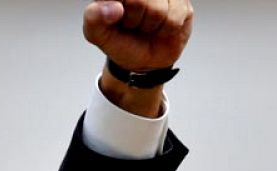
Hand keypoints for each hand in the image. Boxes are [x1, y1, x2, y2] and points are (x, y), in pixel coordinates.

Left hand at [85, 0, 192, 117]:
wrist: (146, 59)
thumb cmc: (121, 41)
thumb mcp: (98, 35)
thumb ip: (94, 19)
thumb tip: (114, 8)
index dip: (120, 10)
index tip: (118, 16)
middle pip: (138, 1)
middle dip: (134, 20)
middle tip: (133, 23)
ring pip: (158, 10)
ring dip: (151, 26)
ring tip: (147, 26)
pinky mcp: (182, 2)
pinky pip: (174, 18)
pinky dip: (166, 30)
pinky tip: (161, 28)